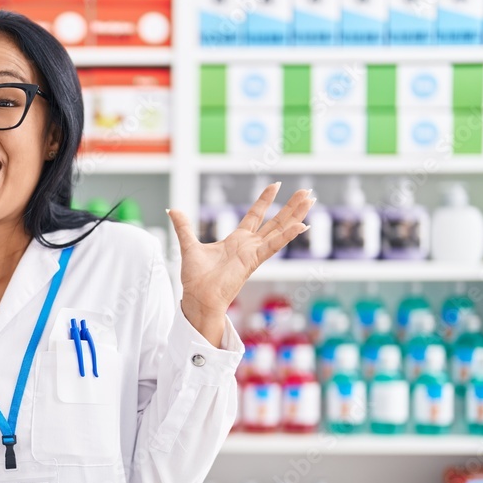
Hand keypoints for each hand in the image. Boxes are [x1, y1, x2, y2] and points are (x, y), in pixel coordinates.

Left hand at [168, 183, 314, 343]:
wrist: (198, 297)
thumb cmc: (196, 278)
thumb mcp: (188, 245)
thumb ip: (184, 227)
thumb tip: (172, 209)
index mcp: (236, 241)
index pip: (255, 215)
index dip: (265, 201)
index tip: (275, 185)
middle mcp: (249, 245)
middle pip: (275, 221)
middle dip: (291, 206)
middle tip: (307, 191)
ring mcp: (254, 253)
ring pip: (279, 230)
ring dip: (295, 215)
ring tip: (310, 200)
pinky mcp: (253, 261)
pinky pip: (273, 246)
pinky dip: (287, 236)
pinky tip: (301, 225)